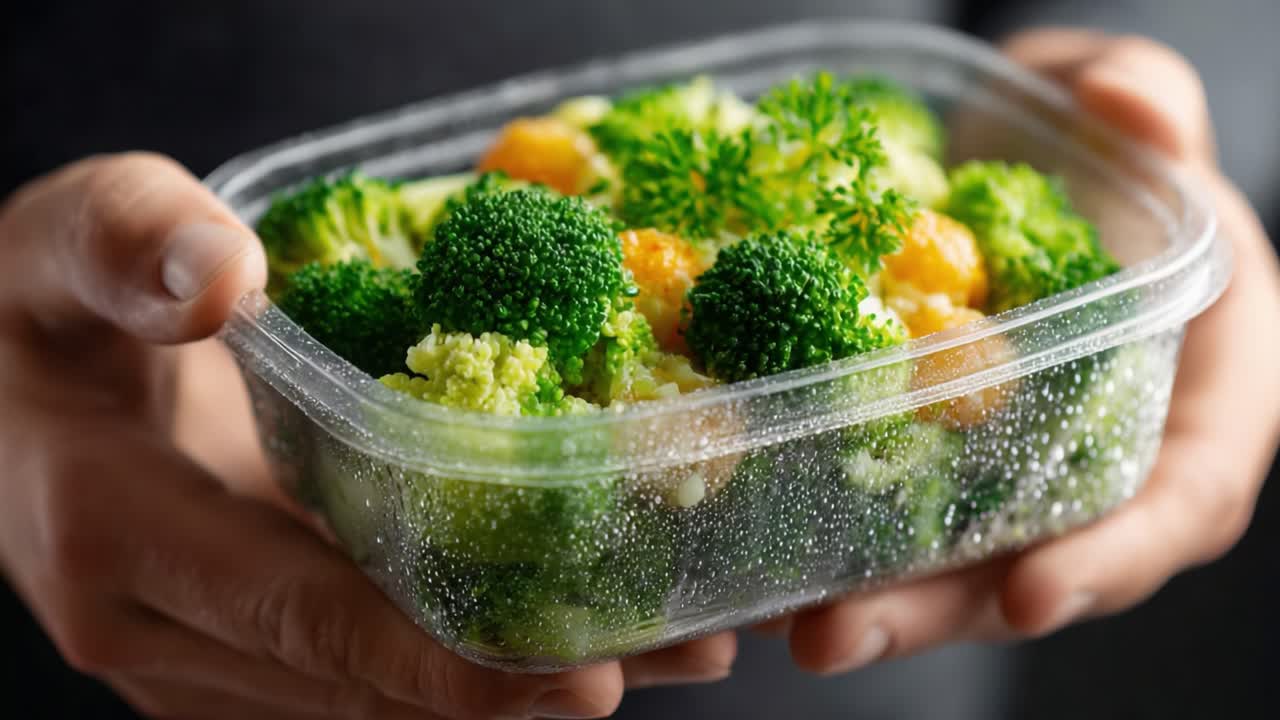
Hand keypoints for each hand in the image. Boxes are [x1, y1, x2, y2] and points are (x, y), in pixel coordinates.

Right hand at [0, 153, 735, 718]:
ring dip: (503, 689)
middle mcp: (155, 625)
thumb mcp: (68, 239)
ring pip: (361, 703)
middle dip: (509, 687)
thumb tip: (224, 278)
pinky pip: (344, 682)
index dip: (439, 660)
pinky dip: (450, 673)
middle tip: (658, 657)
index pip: (302, 618)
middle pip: (356, 683)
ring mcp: (188, 653)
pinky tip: (551, 640)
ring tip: (650, 657)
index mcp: (118, 532)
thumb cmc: (39, 308)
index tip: (571, 673)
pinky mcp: (223, 650)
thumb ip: (135, 244)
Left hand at [770, 30, 1279, 673]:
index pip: (1179, 499)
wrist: (1023, 169)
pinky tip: (747, 561)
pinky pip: (885, 515)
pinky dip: (823, 541)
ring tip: (775, 623)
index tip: (1033, 592)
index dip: (1113, 555)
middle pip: (1034, 564)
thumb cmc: (1103, 153)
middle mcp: (1105, 460)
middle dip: (938, 610)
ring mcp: (1013, 473)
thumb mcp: (1135, 115)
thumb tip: (1128, 107)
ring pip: (949, 564)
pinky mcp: (934, 459)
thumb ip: (1148, 105)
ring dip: (866, 603)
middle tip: (835, 634)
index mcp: (1200, 399)